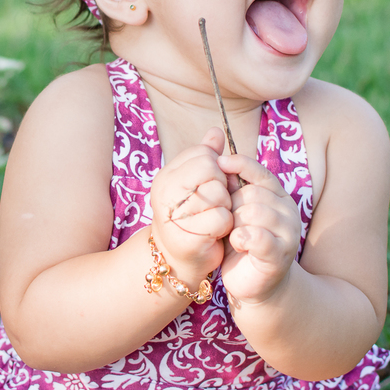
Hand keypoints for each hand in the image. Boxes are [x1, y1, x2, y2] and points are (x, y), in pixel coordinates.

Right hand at [149, 127, 233, 280]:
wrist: (178, 258)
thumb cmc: (192, 216)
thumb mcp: (196, 182)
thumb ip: (205, 156)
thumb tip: (216, 131)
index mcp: (166, 175)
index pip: (202, 155)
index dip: (215, 168)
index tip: (209, 184)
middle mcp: (164, 192)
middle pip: (211, 171)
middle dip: (221, 187)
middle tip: (214, 203)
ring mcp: (173, 215)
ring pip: (218, 195)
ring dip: (225, 207)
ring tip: (213, 218)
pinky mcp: (187, 237)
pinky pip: (221, 219)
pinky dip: (225, 226)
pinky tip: (215, 232)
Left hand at [216, 154, 301, 306]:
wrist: (254, 285)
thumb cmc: (241, 244)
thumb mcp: (234, 212)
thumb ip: (232, 189)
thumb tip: (219, 158)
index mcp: (278, 197)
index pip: (261, 172)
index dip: (241, 164)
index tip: (219, 162)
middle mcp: (288, 212)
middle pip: (253, 193)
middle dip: (233, 205)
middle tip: (226, 222)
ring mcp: (288, 233)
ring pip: (254, 213)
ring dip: (235, 224)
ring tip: (231, 235)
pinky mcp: (280, 255)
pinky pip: (257, 236)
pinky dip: (241, 238)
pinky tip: (237, 243)